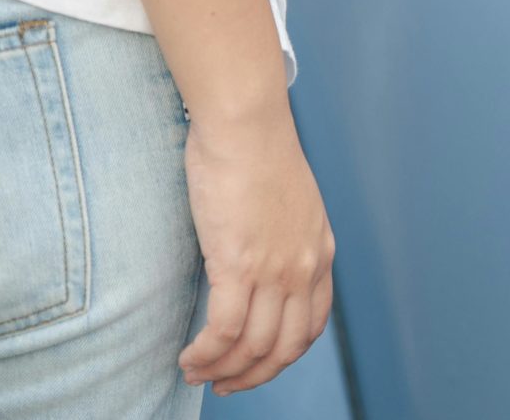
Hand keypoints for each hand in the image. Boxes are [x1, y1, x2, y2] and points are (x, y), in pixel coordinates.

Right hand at [179, 103, 335, 394]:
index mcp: (320, 252)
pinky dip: (206, 354)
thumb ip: (285, 238)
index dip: (284, 356)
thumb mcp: (290, 203)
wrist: (247, 124)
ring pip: (253, 345)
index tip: (256, 366)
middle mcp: (305, 266)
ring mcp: (275, 268)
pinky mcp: (239, 263)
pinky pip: (224, 330)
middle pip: (286, 346)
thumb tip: (260, 262)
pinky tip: (189, 357)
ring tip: (195, 372)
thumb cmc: (257, 154)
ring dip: (222, 370)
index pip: (313, 324)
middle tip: (225, 385)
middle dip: (254, 375)